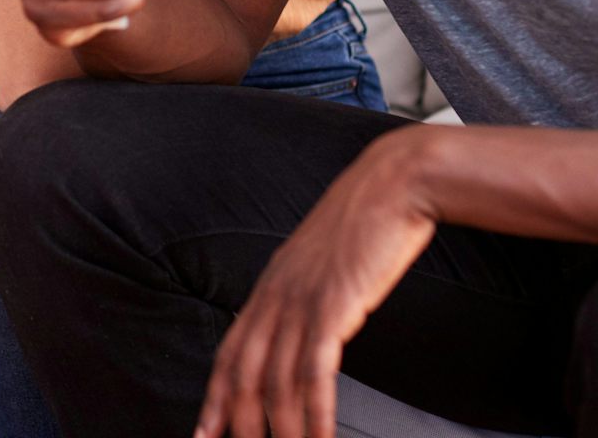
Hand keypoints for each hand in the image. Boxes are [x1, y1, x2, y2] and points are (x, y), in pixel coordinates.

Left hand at [194, 128, 440, 437]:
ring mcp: (302, 301)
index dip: (215, 397)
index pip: (231, 352)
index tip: (204, 433)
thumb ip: (308, 292)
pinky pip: (315, 373)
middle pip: (244, 375)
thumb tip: (309, 325)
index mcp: (270, 286)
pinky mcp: (333, 305)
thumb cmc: (367, 223)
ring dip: (280, 432)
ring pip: (277, 382)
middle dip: (238, 424)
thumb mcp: (323, 262)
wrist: (393, 184)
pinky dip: (314, 414)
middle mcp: (276, 295)